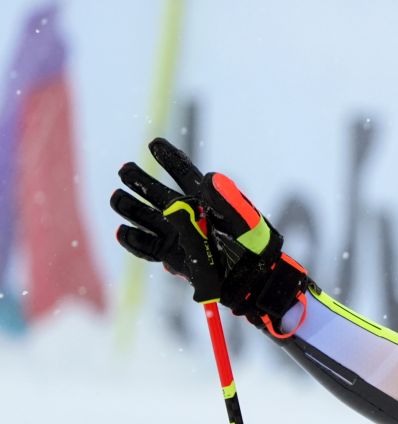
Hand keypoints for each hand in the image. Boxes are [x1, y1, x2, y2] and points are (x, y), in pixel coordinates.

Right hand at [111, 139, 307, 332]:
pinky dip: (133, 240)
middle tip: (125, 169)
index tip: (154, 143)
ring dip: (130, 207)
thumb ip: (228, 201)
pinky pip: (147, 247)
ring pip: (146, 217)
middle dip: (140, 180)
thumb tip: (210, 176)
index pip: (183, 173)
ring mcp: (177, 234)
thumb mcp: (246, 222)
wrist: (253, 280)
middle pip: (157, 193)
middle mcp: (187, 214)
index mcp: (206, 199)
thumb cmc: (254, 248)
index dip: (169, 158)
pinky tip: (122, 230)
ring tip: (116, 198)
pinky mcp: (172, 256)